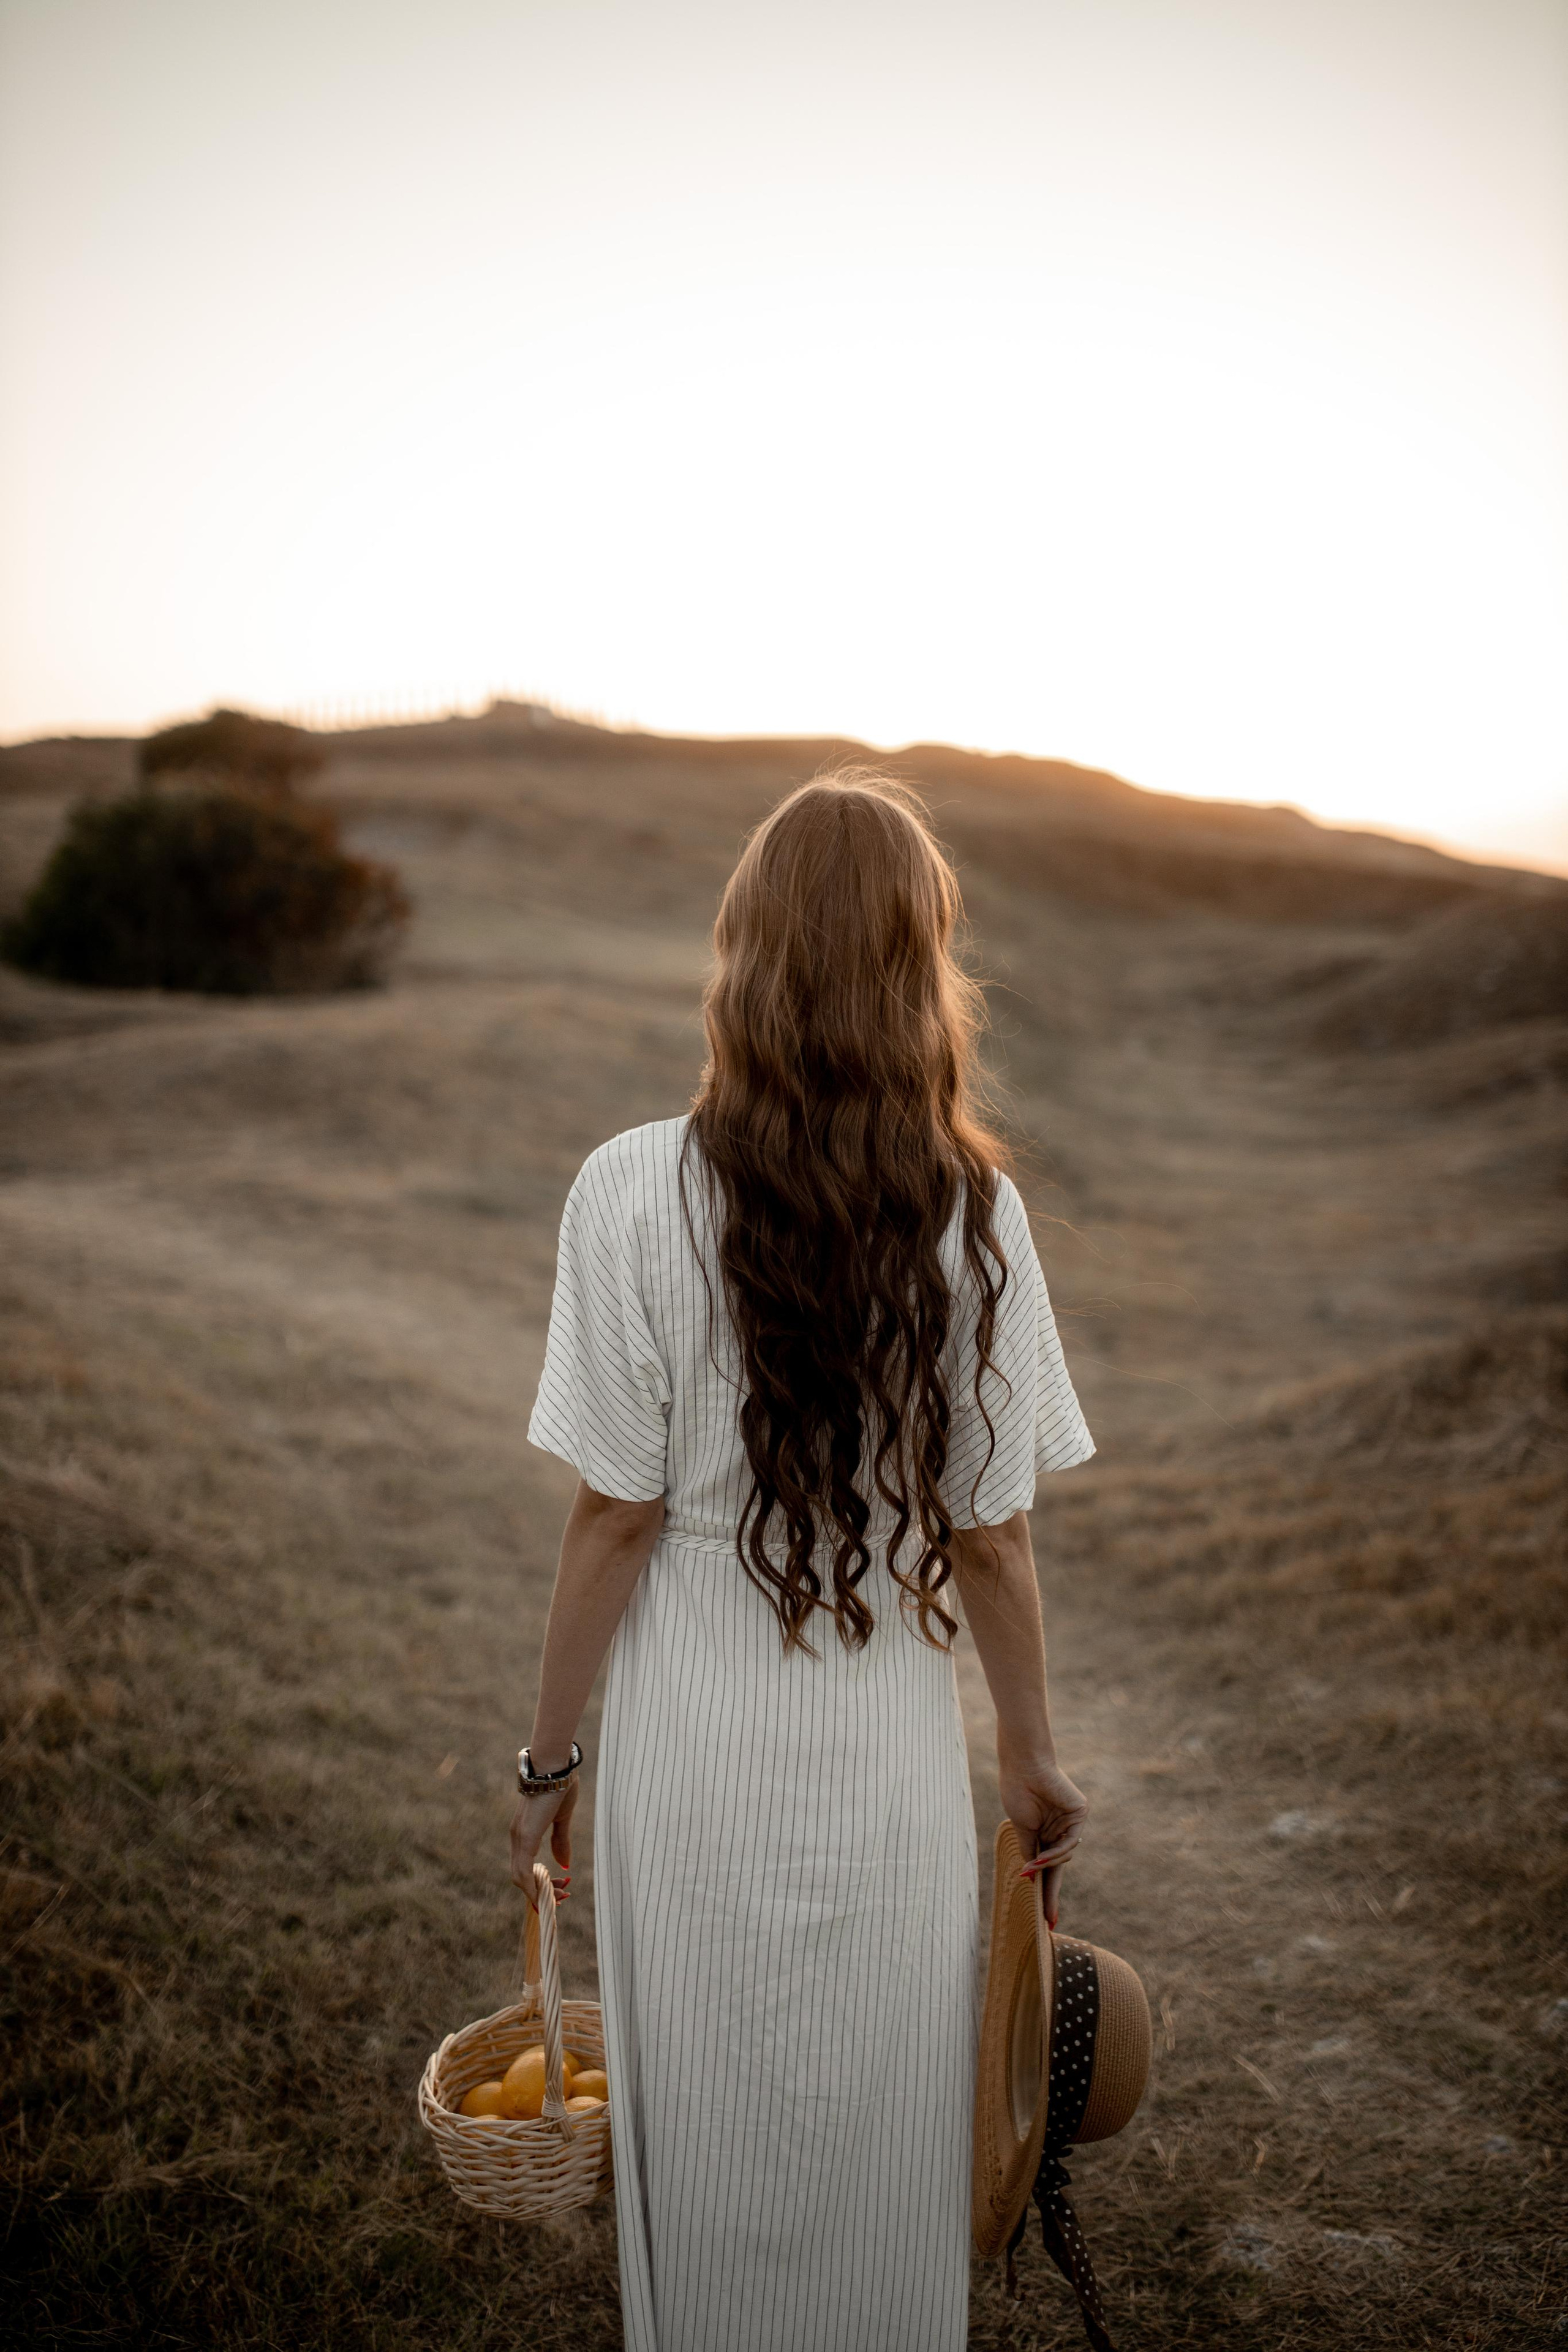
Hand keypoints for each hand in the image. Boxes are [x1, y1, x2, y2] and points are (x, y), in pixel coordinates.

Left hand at [509, 1776, 576, 1905]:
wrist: (554, 1765)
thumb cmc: (559, 1785)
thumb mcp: (562, 1818)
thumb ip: (560, 1840)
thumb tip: (563, 1864)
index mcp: (524, 1832)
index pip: (525, 1867)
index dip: (539, 1882)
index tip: (559, 1888)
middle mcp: (517, 1837)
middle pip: (520, 1876)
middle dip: (540, 1891)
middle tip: (562, 1896)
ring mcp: (519, 1837)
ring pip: (519, 1878)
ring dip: (538, 1892)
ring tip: (559, 1897)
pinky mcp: (525, 1837)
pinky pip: (523, 1871)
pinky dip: (532, 1888)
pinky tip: (544, 1896)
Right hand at [999, 1751, 1087, 1931]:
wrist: (1023, 1766)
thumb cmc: (1018, 1791)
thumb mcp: (1022, 1829)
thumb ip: (1030, 1851)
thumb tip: (1031, 1877)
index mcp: (1045, 1832)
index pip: (1047, 1865)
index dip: (1045, 1890)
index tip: (1044, 1918)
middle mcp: (1060, 1829)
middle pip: (1058, 1867)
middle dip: (1052, 1894)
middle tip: (1049, 1920)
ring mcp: (1071, 1822)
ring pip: (1063, 1857)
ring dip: (1047, 1866)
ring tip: (1032, 1870)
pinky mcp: (1080, 1813)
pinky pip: (1070, 1843)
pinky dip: (1056, 1854)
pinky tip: (1042, 1858)